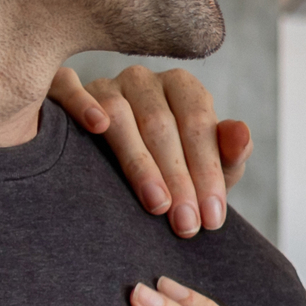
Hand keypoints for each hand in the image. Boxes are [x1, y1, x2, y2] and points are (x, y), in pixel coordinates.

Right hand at [52, 64, 247, 236]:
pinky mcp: (64, 91)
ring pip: (119, 114)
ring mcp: (103, 84)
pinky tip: (96, 127)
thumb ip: (230, 154)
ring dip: (139, 161)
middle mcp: (142, 81)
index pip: (198, 124)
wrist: (120, 177)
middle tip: (186, 225)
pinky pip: (68, 88)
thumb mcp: (210, 167)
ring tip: (156, 204)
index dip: (207, 171)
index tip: (212, 217)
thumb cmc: (175, 171)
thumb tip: (241, 133)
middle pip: (160, 124)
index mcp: (182, 88)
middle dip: (178, 179)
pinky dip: (81, 103)